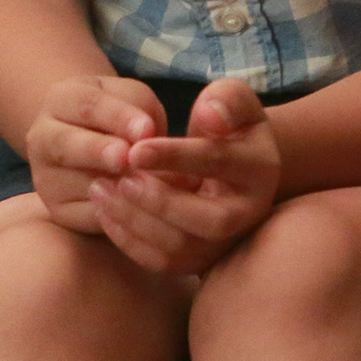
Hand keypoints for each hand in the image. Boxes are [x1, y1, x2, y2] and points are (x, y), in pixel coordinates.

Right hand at [23, 74, 169, 232]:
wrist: (96, 144)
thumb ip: (140, 111)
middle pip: (66, 144)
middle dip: (99, 152)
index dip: (118, 118)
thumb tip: (146, 139)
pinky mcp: (57, 209)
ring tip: (146, 186)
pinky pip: (86, 214)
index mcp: (61, 100)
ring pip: (76, 184)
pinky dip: (115, 213)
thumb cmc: (122, 117)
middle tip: (127, 159)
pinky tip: (138, 207)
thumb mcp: (132, 100)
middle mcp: (42, 137)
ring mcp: (44, 177)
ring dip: (114, 187)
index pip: (87, 105)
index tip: (147, 129)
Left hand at [96, 78, 280, 276]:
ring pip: (180, 248)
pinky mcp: (196, 260)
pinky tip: (104, 210)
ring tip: (101, 188)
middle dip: (159, 202)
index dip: (175, 156)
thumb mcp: (233, 100)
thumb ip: (227, 98)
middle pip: (209, 222)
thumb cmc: (225, 124)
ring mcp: (223, 243)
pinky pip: (161, 263)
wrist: (227, 164)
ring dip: (135, 221)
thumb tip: (211, 117)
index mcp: (259, 169)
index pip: (217, 163)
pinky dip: (128, 240)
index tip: (135, 149)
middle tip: (119, 178)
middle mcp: (248, 213)